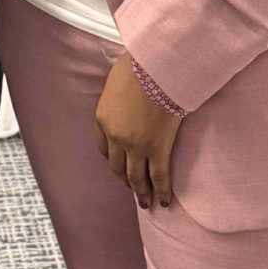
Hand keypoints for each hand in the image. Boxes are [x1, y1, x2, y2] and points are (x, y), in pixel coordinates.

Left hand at [95, 53, 179, 208]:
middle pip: (118, 167)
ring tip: (147, 203)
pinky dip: (161, 191)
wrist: (157, 66)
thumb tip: (125, 96)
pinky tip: (165, 201)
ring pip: (137, 177)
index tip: (121, 168)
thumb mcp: (116, 80)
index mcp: (102, 119)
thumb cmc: (139, 65)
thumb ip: (117, 96)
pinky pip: (158, 176)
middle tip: (134, 190)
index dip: (114, 162)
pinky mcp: (157, 148)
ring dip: (141, 192)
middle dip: (126, 180)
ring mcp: (136, 145)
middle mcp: (115, 137)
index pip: (104, 149)